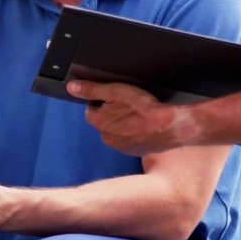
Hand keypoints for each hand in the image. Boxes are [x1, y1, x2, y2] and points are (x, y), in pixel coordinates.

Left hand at [69, 80, 190, 155]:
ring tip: (139, 114)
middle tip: (129, 104)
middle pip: (104, 121)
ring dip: (124, 123)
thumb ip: (91, 89)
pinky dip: (135, 133)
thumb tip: (71, 87)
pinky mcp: (135, 152)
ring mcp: (121, 147)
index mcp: (99, 123)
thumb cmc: (143, 108)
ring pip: (117, 131)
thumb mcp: (115, 91)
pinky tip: (145, 125)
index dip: (101, 101)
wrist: (169, 126)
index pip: (91, 110)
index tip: (115, 97)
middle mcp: (107, 138)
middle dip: (112, 113)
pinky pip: (130, 140)